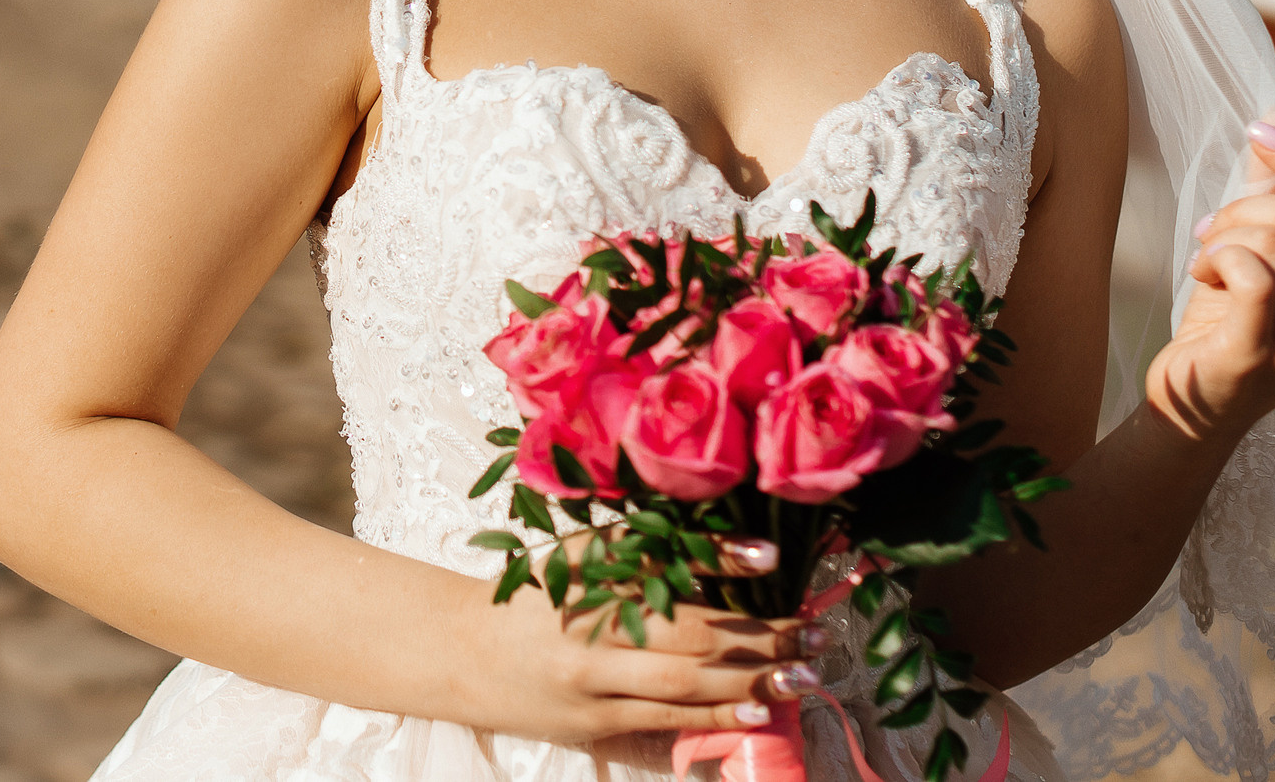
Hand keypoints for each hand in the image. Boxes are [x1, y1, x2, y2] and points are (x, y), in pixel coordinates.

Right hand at [451, 537, 828, 743]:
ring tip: (805, 672)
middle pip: (688, 629)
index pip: (659, 559)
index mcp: (581, 569)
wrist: (459, 652)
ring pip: (685, 681)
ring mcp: (589, 677)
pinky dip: (716, 715)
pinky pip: (665, 720)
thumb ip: (639, 554)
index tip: (769, 554)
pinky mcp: (591, 719)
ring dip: (752, 677)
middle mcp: (587, 620)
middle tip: (815, 630)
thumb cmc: (530, 598)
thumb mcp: (573, 560)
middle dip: (760, 632)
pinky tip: (759, 708)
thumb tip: (730, 557)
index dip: (716, 557)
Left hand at [1144, 121, 1274, 447]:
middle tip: (1212, 235)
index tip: (1259, 132)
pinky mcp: (1260, 355)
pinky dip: (1215, 262)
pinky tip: (1203, 279)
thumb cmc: (1231, 319)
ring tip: (1207, 265)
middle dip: (1242, 211)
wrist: (1194, 402)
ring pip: (1269, 238)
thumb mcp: (1260, 246)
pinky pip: (1248, 274)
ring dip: (1220, 239)